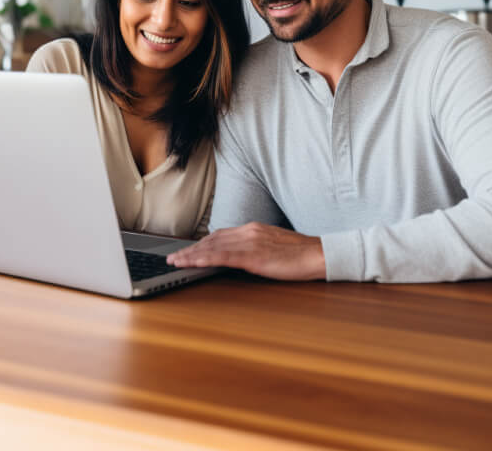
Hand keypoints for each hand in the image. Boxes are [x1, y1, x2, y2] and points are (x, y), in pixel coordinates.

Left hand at [167, 223, 324, 280]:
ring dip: (191, 254)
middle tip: (173, 258)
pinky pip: (223, 256)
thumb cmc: (300, 255)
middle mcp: (248, 231)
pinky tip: (193, 262)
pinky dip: (204, 259)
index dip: (201, 243)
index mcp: (253, 229)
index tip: (187, 250)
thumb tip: (239, 256)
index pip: (220, 235)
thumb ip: (255, 248)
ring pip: (212, 247)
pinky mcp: (253, 256)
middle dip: (191, 249)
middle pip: (212, 240)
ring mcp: (250, 242)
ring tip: (176, 262)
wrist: (318, 254)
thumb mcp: (273, 247)